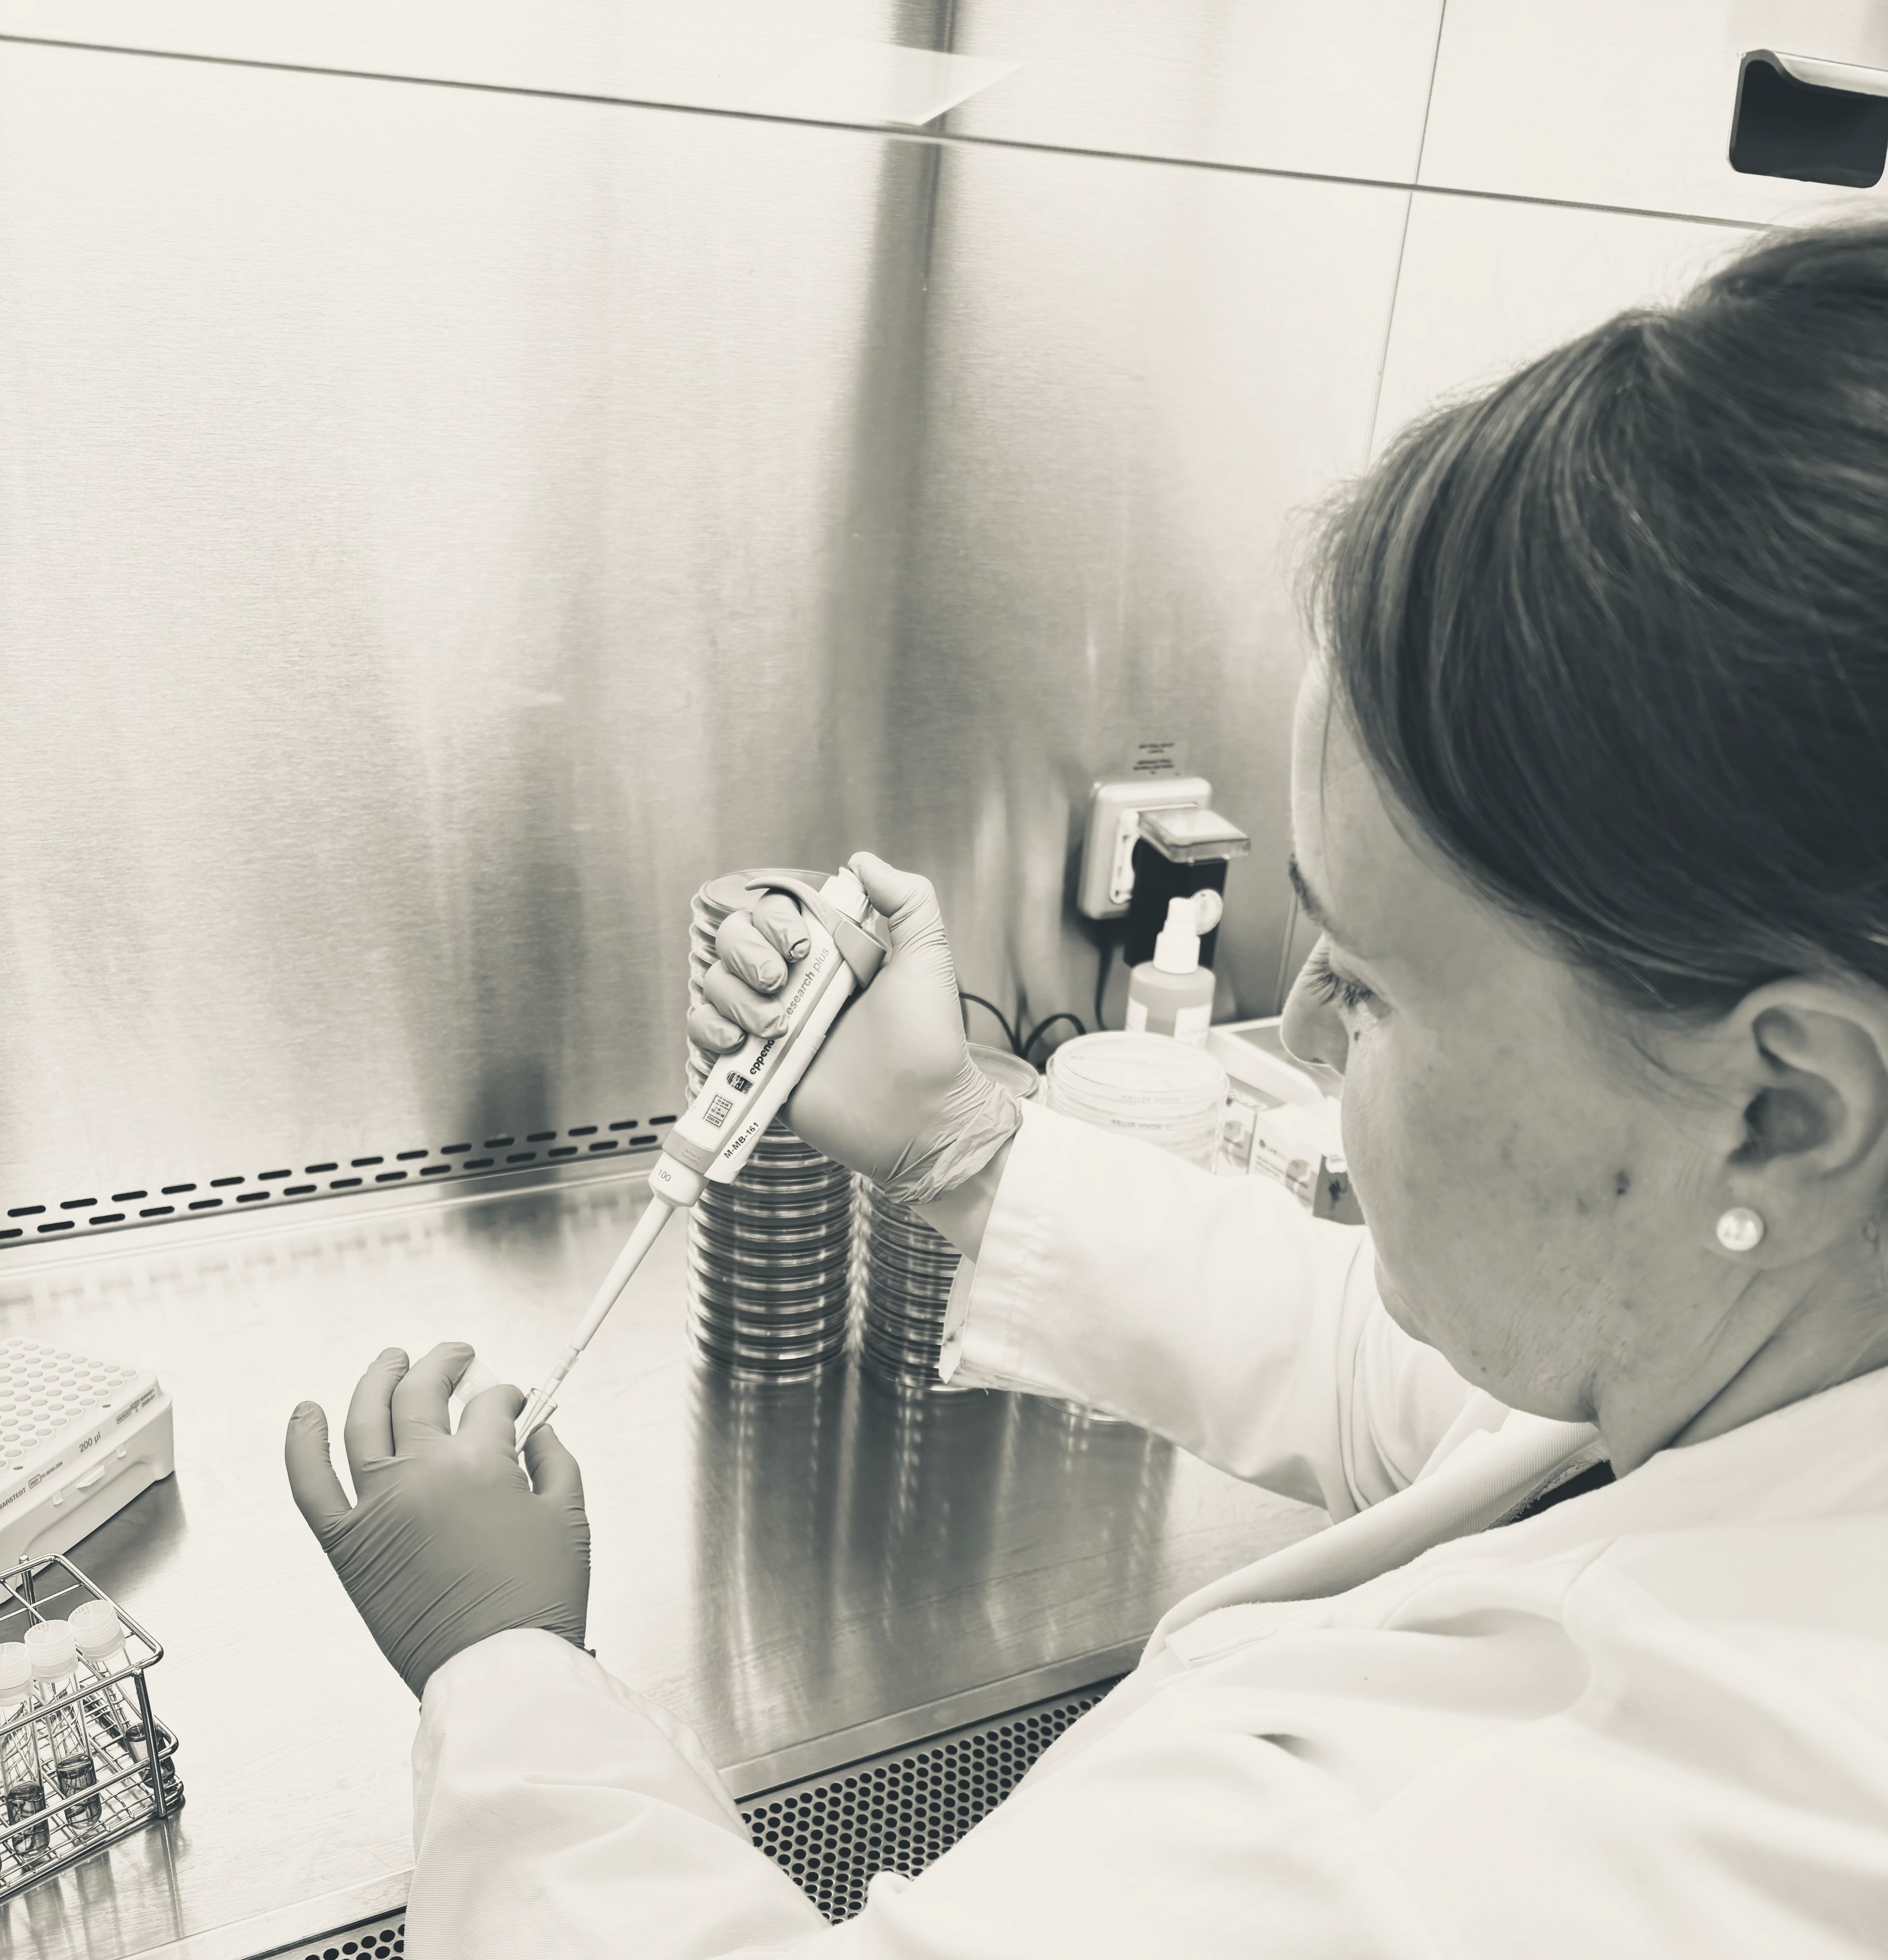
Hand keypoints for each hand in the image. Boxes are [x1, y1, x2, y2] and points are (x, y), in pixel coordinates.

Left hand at [284, 1342, 589, 1698]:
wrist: (500, 1672)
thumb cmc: (538, 1602)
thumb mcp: (570, 1517)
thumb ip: (555, 1458)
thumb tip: (539, 1428)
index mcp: (481, 1464)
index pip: (491, 1403)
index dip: (508, 1394)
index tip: (515, 1400)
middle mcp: (422, 1475)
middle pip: (423, 1391)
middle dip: (444, 1362)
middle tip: (456, 1355)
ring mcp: (378, 1507)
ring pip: (364, 1418)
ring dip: (378, 1378)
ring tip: (392, 1361)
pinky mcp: (347, 1545)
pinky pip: (309, 1483)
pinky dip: (302, 1443)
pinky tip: (307, 1411)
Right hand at [686, 853, 1020, 1204]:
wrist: (920, 1119)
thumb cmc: (929, 1045)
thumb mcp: (928, 958)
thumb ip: (907, 900)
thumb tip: (861, 860)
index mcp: (829, 954)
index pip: (773, 912)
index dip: (774, 920)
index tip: (800, 945)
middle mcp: (794, 985)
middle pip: (731, 941)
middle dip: (747, 956)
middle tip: (782, 984)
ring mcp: (769, 1026)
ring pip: (713, 985)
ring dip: (734, 999)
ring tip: (775, 1028)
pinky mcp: (753, 1068)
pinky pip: (703, 1035)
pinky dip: (708, 1031)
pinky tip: (739, 1043)